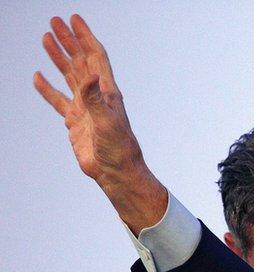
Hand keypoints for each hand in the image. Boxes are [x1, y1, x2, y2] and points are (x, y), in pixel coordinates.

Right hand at [34, 15, 166, 231]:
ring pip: (68, 76)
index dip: (85, 37)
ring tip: (46, 39)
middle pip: (79, 61)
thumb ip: (95, 97)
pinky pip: (58, 100)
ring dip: (58, 57)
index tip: (74, 19)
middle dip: (68, 41)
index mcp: (107, 91)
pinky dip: (47, 88)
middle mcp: (96, 96)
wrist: (115, 172)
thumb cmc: (118, 148)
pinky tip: (38, 76)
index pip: (95, 57)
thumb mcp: (108, 121)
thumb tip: (89, 73)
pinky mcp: (75, 122)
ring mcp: (85, 108)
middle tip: (54, 21)